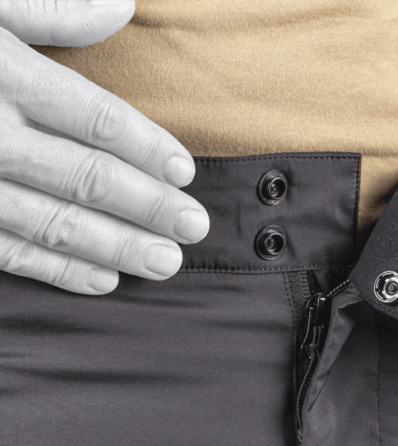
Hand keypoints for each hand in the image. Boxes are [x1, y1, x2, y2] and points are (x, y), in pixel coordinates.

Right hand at [0, 2, 208, 294]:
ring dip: (116, 247)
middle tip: (194, 229)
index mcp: (0, 72)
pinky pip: (7, 252)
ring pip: (54, 222)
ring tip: (166, 264)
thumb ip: (45, 4)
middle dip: (148, 207)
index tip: (185, 172)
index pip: (96, 121)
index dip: (149, 149)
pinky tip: (102, 281)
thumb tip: (121, 7)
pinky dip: (57, 268)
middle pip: (87, 179)